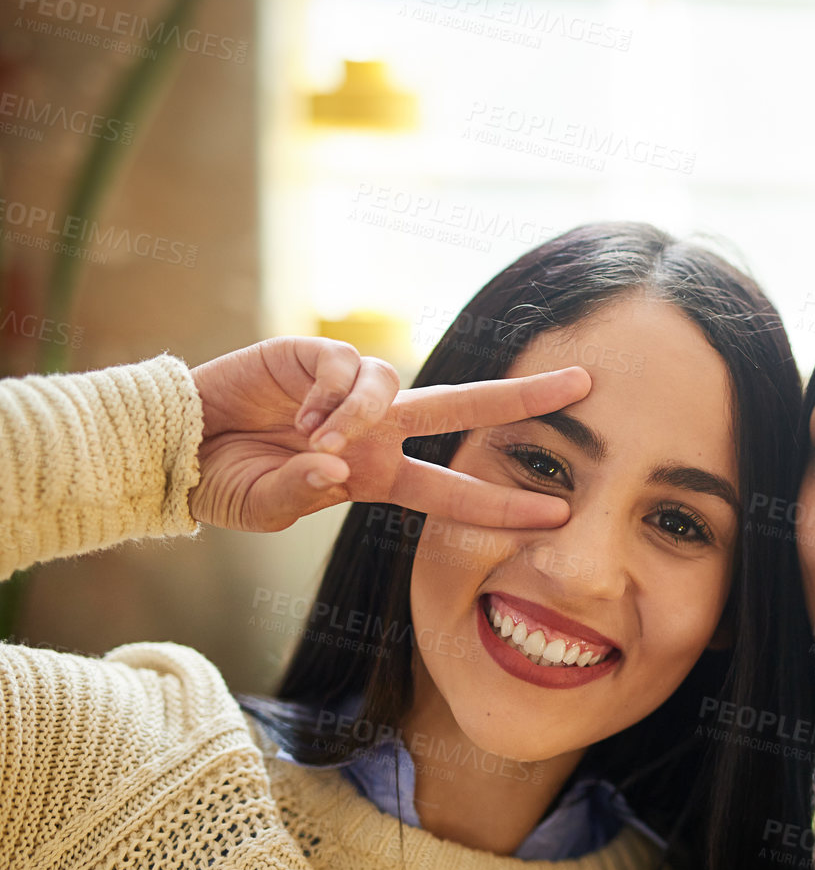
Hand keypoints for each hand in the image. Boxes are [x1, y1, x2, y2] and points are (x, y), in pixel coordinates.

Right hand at [187, 336, 590, 532]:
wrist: (175, 445)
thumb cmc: (224, 482)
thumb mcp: (264, 508)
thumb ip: (298, 497)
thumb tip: (333, 470)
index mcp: (379, 476)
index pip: (455, 491)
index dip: (504, 504)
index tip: (558, 514)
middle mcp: (378, 430)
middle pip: (468, 408)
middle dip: (525, 397)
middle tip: (585, 385)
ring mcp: (352, 391)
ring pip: (395, 387)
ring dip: (361, 417)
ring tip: (317, 444)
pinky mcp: (317, 355)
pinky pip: (347, 371)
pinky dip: (329, 399)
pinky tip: (297, 418)